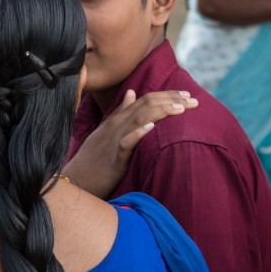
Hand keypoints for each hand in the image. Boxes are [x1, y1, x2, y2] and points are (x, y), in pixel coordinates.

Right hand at [64, 90, 198, 198]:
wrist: (77, 179)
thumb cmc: (92, 158)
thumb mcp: (105, 130)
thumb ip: (120, 112)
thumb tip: (132, 92)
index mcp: (116, 120)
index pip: (144, 100)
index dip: (166, 95)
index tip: (185, 95)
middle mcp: (116, 126)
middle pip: (145, 105)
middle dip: (171, 100)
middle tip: (193, 100)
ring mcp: (114, 141)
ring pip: (138, 119)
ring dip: (161, 112)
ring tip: (181, 109)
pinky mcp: (114, 159)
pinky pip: (126, 143)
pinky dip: (138, 133)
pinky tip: (151, 128)